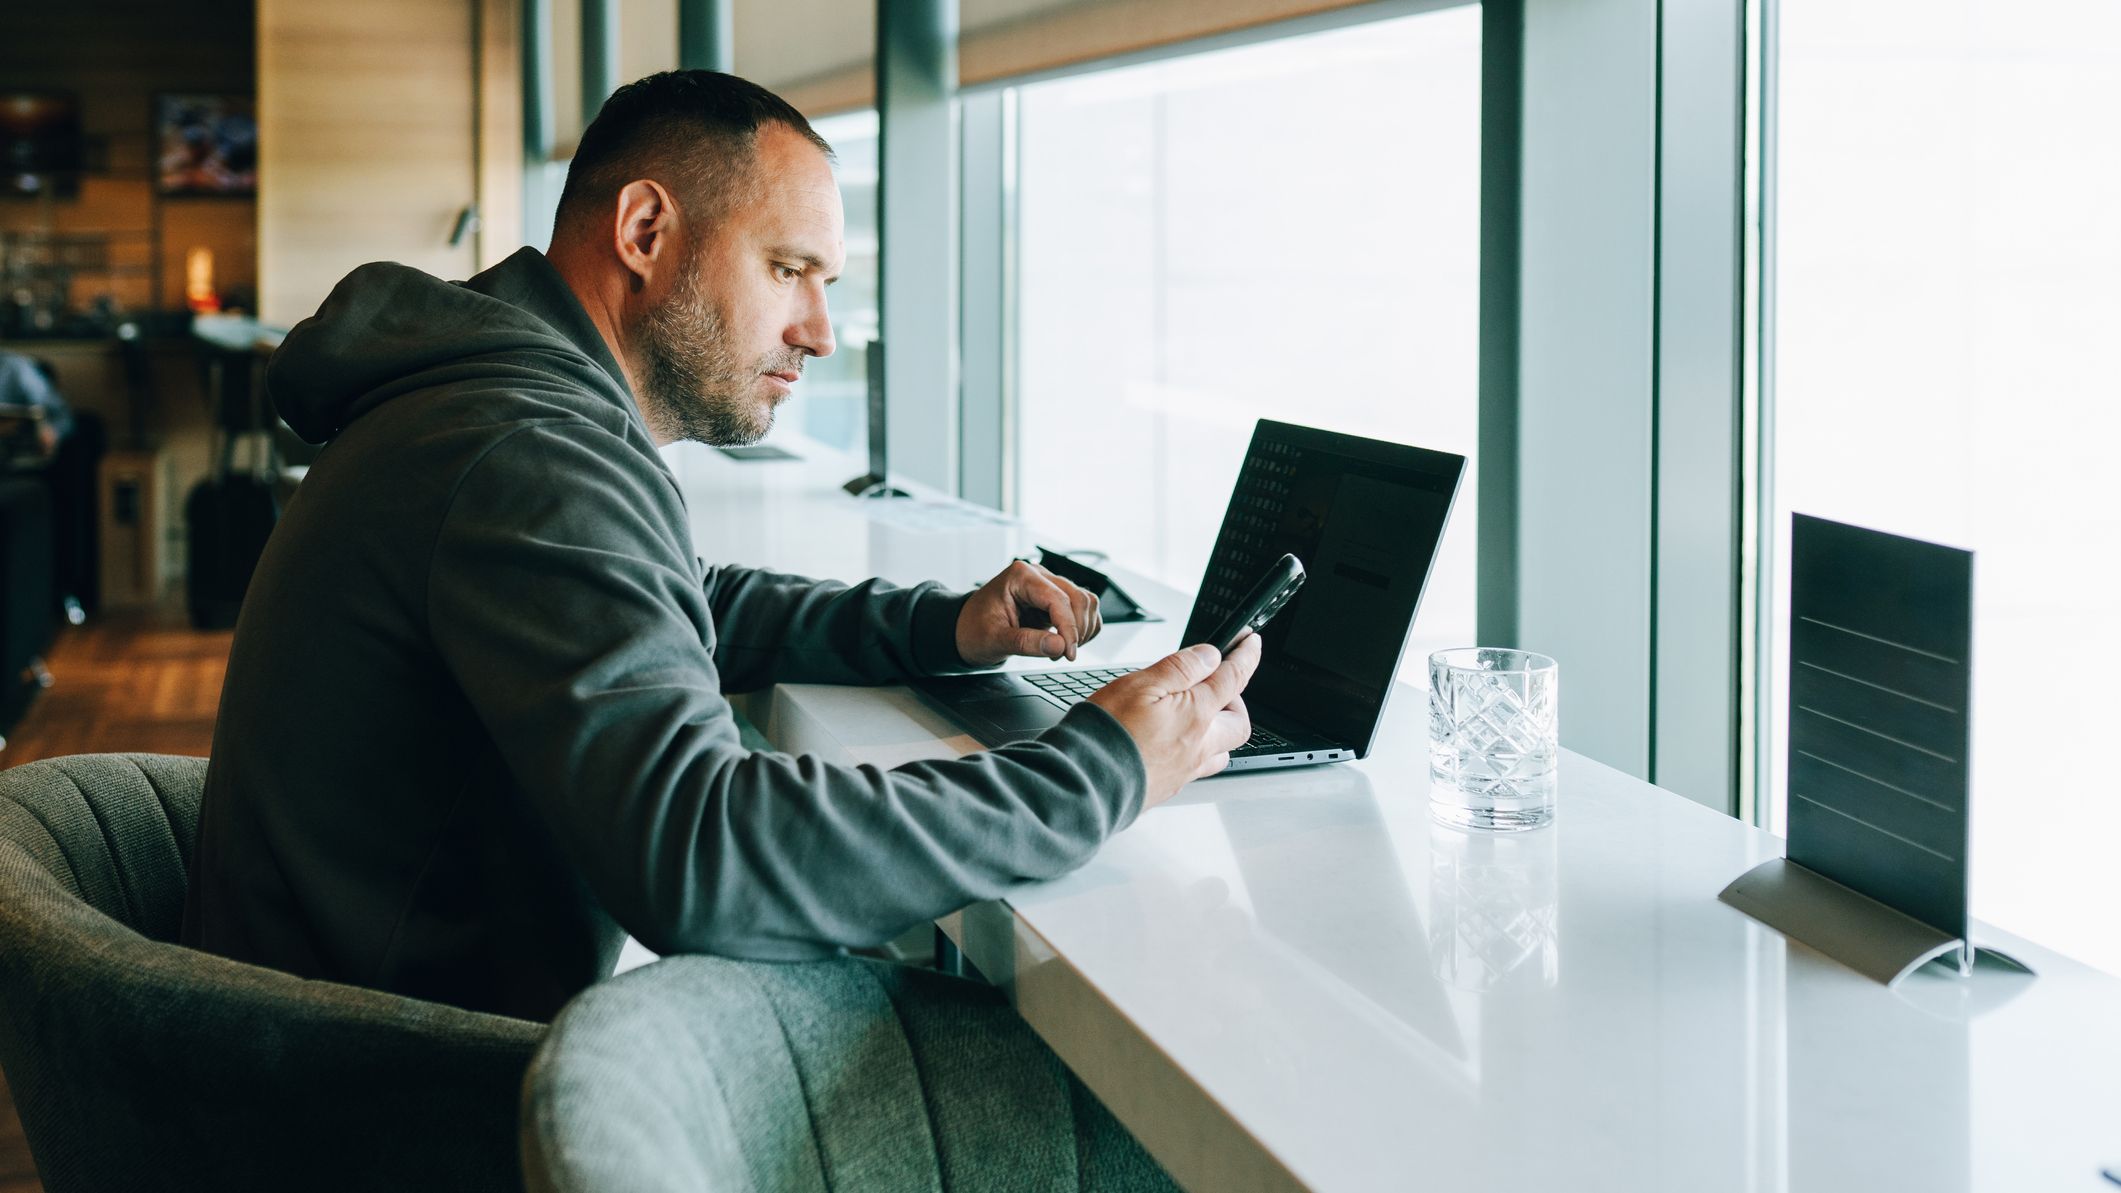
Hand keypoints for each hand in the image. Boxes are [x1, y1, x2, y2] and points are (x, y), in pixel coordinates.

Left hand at [956, 559, 1102, 665]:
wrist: (966, 630)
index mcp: (1021, 576)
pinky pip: (1084, 609)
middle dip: (1077, 630)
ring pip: (1086, 602)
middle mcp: (1038, 576)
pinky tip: (1065, 643)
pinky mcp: (1056, 599)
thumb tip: (1060, 646)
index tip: (1069, 654)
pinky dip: (1083, 628)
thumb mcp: (994, 640)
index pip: (1058, 599)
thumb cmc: (974, 630)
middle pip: (1078, 598)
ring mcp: (1049, 585)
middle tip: (1063, 656)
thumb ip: (1026, 642)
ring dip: (1083, 629)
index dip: (1069, 628)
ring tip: (1061, 650)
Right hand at [1088, 634, 1260, 807]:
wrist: (1086, 781)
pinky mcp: (1168, 786)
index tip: (1250, 643)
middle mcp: (1198, 745)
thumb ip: (1180, 668)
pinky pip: (1196, 769)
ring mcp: (1185, 770)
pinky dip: (1195, 751)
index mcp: (1197, 714)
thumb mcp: (1141, 683)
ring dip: (1218, 732)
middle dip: (1236, 702)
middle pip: (1239, 723)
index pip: (1234, 678)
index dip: (1246, 656)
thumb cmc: (1109, 733)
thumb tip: (1210, 656)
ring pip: (1221, 751)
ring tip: (1197, 717)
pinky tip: (1174, 744)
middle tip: (1218, 687)